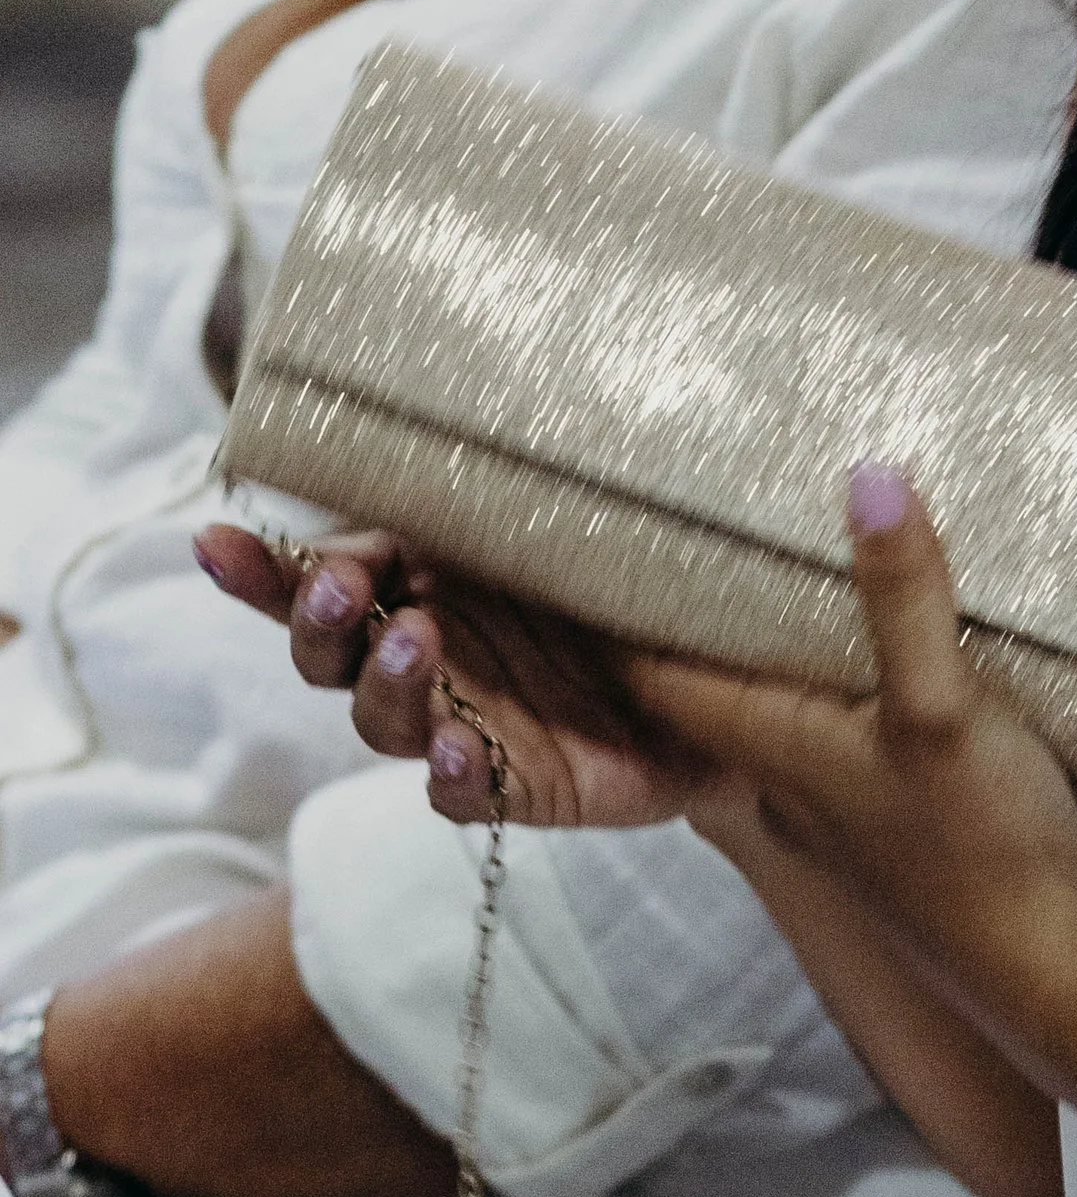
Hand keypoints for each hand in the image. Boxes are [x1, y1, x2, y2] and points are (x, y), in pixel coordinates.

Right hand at [193, 520, 711, 828]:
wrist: (740, 675)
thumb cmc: (633, 578)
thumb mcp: (564, 519)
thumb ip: (492, 487)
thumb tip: (439, 404)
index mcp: (422, 581)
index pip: (319, 577)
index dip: (261, 569)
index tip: (215, 543)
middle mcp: (429, 656)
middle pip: (328, 654)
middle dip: (319, 620)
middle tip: (347, 584)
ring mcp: (465, 722)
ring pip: (381, 721)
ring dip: (385, 684)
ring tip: (415, 642)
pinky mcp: (514, 786)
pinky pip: (456, 792)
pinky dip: (447, 773)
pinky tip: (458, 747)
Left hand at [616, 466, 1076, 1032]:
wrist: (1041, 966)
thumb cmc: (975, 845)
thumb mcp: (941, 707)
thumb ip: (903, 598)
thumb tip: (867, 474)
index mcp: (764, 744)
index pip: (646, 669)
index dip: (605, 604)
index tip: (583, 525)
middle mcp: (777, 773)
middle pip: (696, 679)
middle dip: (676, 607)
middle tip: (669, 509)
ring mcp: (828, 798)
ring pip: (763, 701)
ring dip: (751, 638)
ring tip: (754, 547)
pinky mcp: (881, 808)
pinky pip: (824, 720)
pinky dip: (818, 669)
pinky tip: (854, 634)